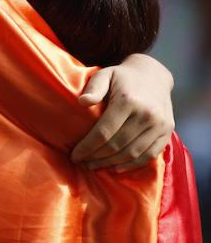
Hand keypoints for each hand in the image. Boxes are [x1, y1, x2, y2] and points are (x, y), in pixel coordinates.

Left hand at [70, 53, 174, 171]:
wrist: (153, 75)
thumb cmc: (122, 78)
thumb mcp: (105, 74)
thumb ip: (94, 87)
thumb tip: (82, 102)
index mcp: (128, 100)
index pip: (104, 132)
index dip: (87, 147)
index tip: (75, 156)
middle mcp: (147, 114)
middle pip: (117, 145)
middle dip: (96, 157)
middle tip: (82, 163)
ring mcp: (159, 124)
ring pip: (132, 153)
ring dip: (111, 164)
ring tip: (94, 166)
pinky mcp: (167, 131)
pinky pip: (149, 155)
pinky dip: (132, 165)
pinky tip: (116, 168)